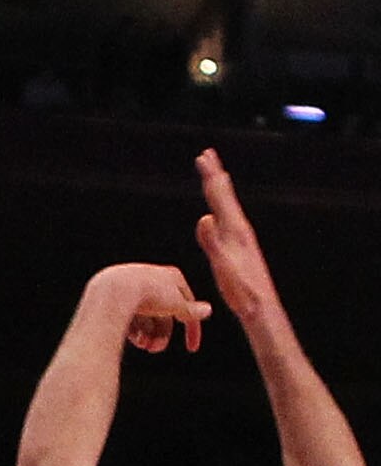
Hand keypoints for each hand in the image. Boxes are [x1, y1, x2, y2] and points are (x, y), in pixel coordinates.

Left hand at [88, 263, 209, 356]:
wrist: (115, 291)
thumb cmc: (148, 294)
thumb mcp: (175, 304)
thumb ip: (190, 311)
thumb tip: (207, 311)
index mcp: (171, 276)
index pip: (187, 305)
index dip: (192, 328)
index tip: (192, 348)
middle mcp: (153, 278)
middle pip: (164, 314)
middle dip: (161, 335)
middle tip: (154, 349)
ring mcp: (134, 287)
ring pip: (146, 318)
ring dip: (147, 336)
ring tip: (143, 345)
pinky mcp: (118, 296)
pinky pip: (130, 317)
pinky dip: (133, 330)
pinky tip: (132, 338)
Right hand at [196, 149, 279, 329]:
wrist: (262, 309)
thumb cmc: (242, 292)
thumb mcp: (224, 267)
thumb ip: (212, 242)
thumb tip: (205, 217)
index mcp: (235, 231)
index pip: (220, 197)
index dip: (210, 176)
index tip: (203, 156)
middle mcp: (241, 230)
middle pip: (225, 197)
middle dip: (215, 176)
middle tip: (208, 156)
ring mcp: (242, 240)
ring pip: (228, 208)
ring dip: (220, 191)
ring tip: (215, 178)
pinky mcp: (242, 250)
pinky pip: (229, 222)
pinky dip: (223, 211)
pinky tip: (221, 216)